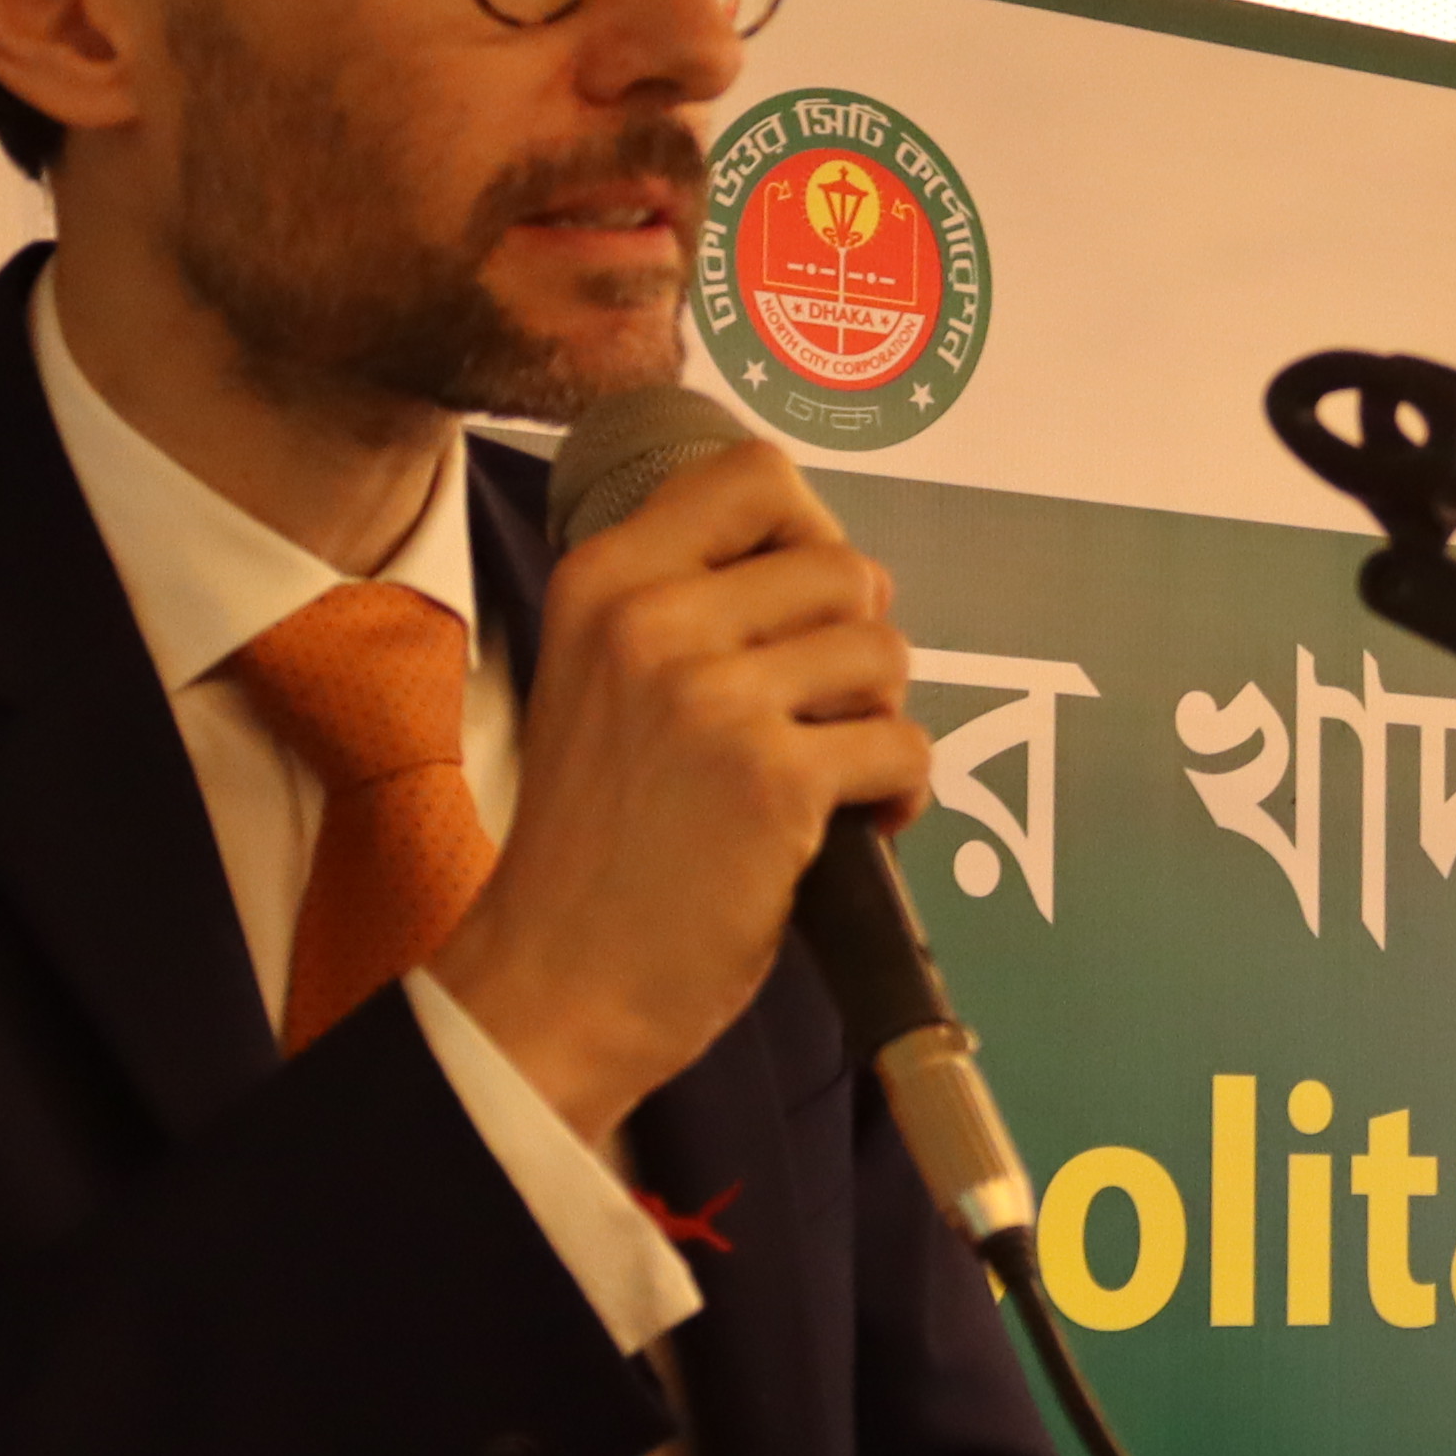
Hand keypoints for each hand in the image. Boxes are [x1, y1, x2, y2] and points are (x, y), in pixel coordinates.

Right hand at [420, 440, 926, 1149]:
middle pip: (844, 570)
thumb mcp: (598, 679)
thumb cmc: (593, 843)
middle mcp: (653, 619)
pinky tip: (851, 827)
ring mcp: (713, 697)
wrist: (553, 980)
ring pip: (884, 654)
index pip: (755, 476)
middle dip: (858, 647)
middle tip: (821, 717)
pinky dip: (899, 793)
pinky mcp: (772, 779)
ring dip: (879, 721)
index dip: (813, 533)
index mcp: (604, 579)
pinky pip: (901, 746)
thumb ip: (688, 607)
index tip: (808, 607)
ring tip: (830, 775)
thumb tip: (833, 568)